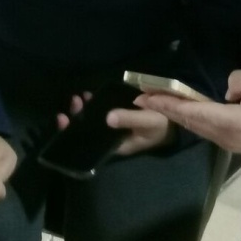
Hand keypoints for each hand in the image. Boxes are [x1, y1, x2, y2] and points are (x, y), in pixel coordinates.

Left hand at [55, 92, 173, 155]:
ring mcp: (114, 126)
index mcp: (116, 145)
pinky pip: (101, 111)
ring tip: (79, 98)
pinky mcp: (117, 116)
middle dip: (77, 119)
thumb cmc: (160, 124)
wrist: (175, 117)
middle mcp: (111, 138)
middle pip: (88, 131)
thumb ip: (129, 119)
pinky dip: (94, 104)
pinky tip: (89, 95)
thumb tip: (108, 117)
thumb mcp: (147, 122)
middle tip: (74, 103)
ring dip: (84, 111)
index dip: (75, 134)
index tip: (65, 121)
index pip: (91, 143)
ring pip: (93, 121)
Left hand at [136, 70, 240, 164]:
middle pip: (189, 122)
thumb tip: (225, 90)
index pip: (194, 111)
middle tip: (140, 97)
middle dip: (164, 109)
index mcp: (233, 122)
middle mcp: (225, 137)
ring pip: (196, 127)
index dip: (169, 103)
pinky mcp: (233, 143)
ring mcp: (228, 143)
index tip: (147, 97)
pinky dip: (189, 119)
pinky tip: (180, 110)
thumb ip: (239, 80)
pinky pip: (205, 129)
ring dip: (175, 114)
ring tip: (155, 101)